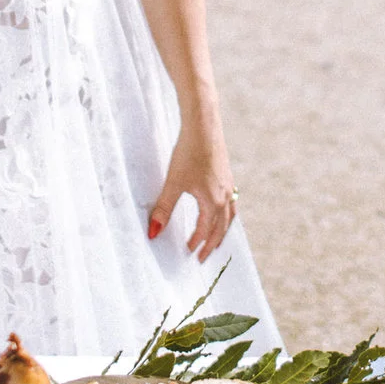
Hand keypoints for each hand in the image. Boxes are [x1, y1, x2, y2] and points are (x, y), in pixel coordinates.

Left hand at [148, 120, 238, 261]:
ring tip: (216, 240)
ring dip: (222, 231)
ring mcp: (228, 184)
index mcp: (213, 201)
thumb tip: (153, 233)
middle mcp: (225, 195)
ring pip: (229, 216)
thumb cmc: (189, 153)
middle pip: (221, 228)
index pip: (205, 230)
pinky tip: (219, 210)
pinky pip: (231, 203)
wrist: (204, 126)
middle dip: (212, 244)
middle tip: (204, 257)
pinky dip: (226, 214)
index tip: (189, 253)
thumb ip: (163, 209)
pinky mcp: (227, 174)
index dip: (196, 242)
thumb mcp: (173, 183)